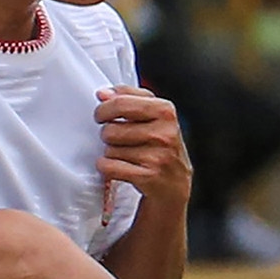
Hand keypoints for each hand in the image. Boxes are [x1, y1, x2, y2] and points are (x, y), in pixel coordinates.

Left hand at [95, 87, 191, 210]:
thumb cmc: (161, 147)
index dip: (104, 110)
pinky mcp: (148, 176)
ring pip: (109, 149)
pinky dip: (108, 169)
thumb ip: (129, 99)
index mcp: (165, 111)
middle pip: (111, 128)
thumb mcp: (153, 116)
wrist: (176, 184)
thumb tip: (103, 94)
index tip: (103, 115)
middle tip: (115, 138)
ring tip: (126, 155)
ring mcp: (158, 155)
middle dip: (108, 134)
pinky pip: (109, 166)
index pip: (121, 102)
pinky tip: (121, 168)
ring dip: (111, 153)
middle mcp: (164, 132)